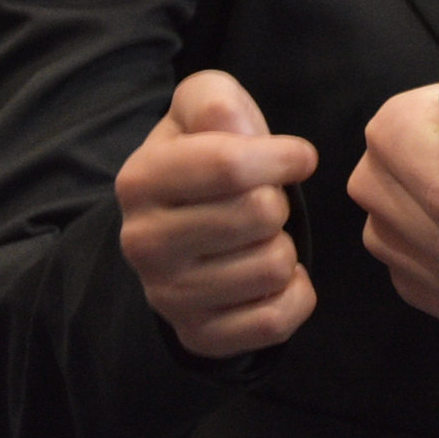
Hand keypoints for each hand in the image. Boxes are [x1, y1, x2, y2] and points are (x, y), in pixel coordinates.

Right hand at [114, 70, 318, 360]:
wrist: (177, 230)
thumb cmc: (203, 159)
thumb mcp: (200, 110)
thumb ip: (215, 101)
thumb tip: (232, 127)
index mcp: (140, 180)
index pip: (231, 165)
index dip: (282, 156)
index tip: (298, 156)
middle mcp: (143, 243)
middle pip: (261, 214)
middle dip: (279, 201)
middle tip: (263, 203)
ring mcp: (168, 297)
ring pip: (274, 266)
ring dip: (285, 247)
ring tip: (260, 238)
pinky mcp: (200, 336)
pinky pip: (277, 319)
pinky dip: (295, 294)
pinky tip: (274, 277)